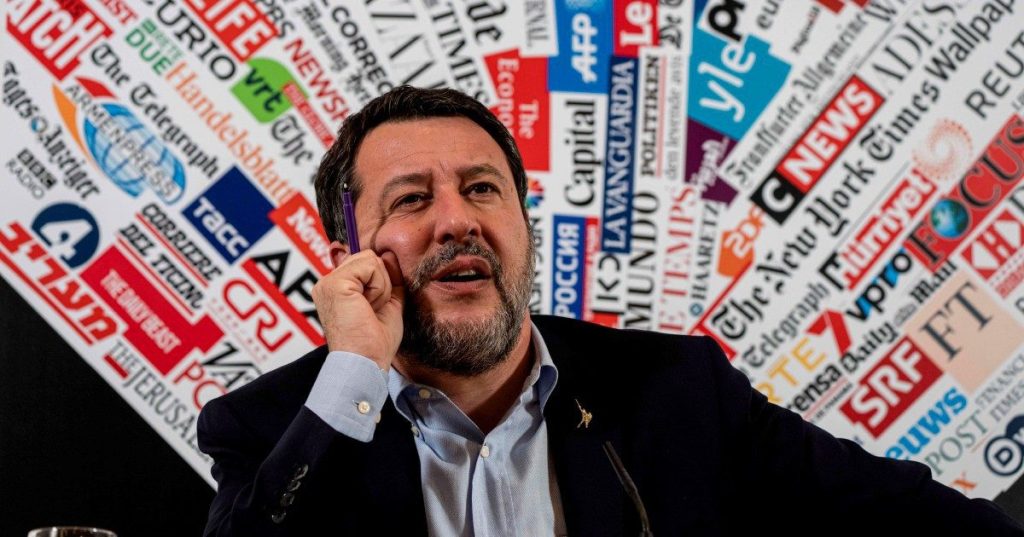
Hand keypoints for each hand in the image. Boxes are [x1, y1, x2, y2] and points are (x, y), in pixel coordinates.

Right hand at [311, 250, 404, 370]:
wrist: (367, 362)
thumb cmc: (375, 341)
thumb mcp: (388, 302)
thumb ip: (387, 278)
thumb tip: (388, 254)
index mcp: (336, 289)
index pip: (363, 263)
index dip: (378, 278)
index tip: (375, 305)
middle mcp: (327, 284)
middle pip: (368, 258)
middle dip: (381, 284)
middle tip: (372, 310)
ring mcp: (328, 282)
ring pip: (371, 259)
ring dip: (381, 287)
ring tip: (370, 309)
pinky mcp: (335, 283)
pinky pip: (370, 265)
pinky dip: (379, 287)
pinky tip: (368, 306)